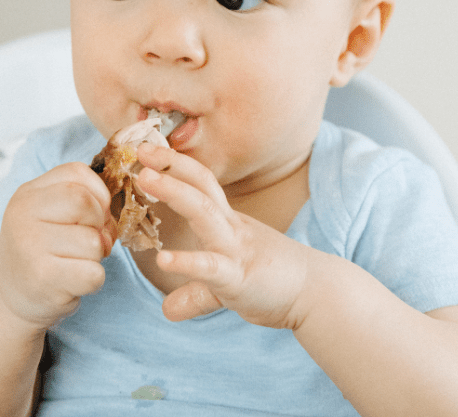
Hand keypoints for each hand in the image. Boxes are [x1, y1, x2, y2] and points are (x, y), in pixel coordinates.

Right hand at [0, 163, 116, 329]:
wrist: (9, 296)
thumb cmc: (41, 249)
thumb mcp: (50, 213)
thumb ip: (82, 201)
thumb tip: (108, 218)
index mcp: (29, 192)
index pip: (77, 173)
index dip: (98, 194)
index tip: (92, 215)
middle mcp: (23, 214)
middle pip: (86, 203)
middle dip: (98, 225)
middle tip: (87, 242)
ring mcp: (30, 246)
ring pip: (94, 242)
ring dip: (95, 256)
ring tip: (74, 263)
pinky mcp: (42, 278)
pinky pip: (93, 274)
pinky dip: (93, 281)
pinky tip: (72, 282)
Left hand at [137, 144, 311, 328]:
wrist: (317, 293)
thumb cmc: (273, 278)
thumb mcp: (227, 278)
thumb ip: (195, 289)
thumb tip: (168, 308)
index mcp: (227, 221)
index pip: (200, 182)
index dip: (175, 164)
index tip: (148, 149)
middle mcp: (230, 227)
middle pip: (200, 185)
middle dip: (171, 164)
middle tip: (141, 149)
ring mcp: (235, 249)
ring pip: (203, 211)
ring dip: (173, 191)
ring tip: (145, 179)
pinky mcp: (239, 278)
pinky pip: (211, 267)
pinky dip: (187, 262)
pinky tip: (164, 259)